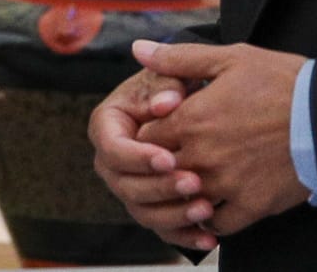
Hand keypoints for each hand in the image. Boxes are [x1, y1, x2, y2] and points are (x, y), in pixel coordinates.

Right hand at [88, 66, 218, 253]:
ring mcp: (129, 187)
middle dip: (160, 188)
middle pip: (126, 186)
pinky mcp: (151, 207)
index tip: (170, 157)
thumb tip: (166, 104)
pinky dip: (185, 235)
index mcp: (107, 126)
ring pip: (144, 212)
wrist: (188, 105)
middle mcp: (111, 162)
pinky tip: (209, 237)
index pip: (113, 148)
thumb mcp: (169, 78)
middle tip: (194, 182)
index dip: (139, 157)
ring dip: (174, 215)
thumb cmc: (174, 87)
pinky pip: (163, 229)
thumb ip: (167, 84)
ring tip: (206, 209)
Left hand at [131, 39, 311, 236]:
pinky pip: (218, 223)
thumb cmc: (282, 82)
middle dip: (163, 164)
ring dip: (186, 190)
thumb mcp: (230, 59)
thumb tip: (138, 49)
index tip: (161, 131)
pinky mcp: (252, 206)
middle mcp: (202, 156)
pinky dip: (213, 216)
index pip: (145, 138)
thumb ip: (179, 58)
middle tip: (175, 156)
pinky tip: (217, 202)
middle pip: (161, 171)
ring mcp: (226, 185)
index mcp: (191, 120)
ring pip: (186, 198)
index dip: (149, 135)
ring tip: (196, 178)